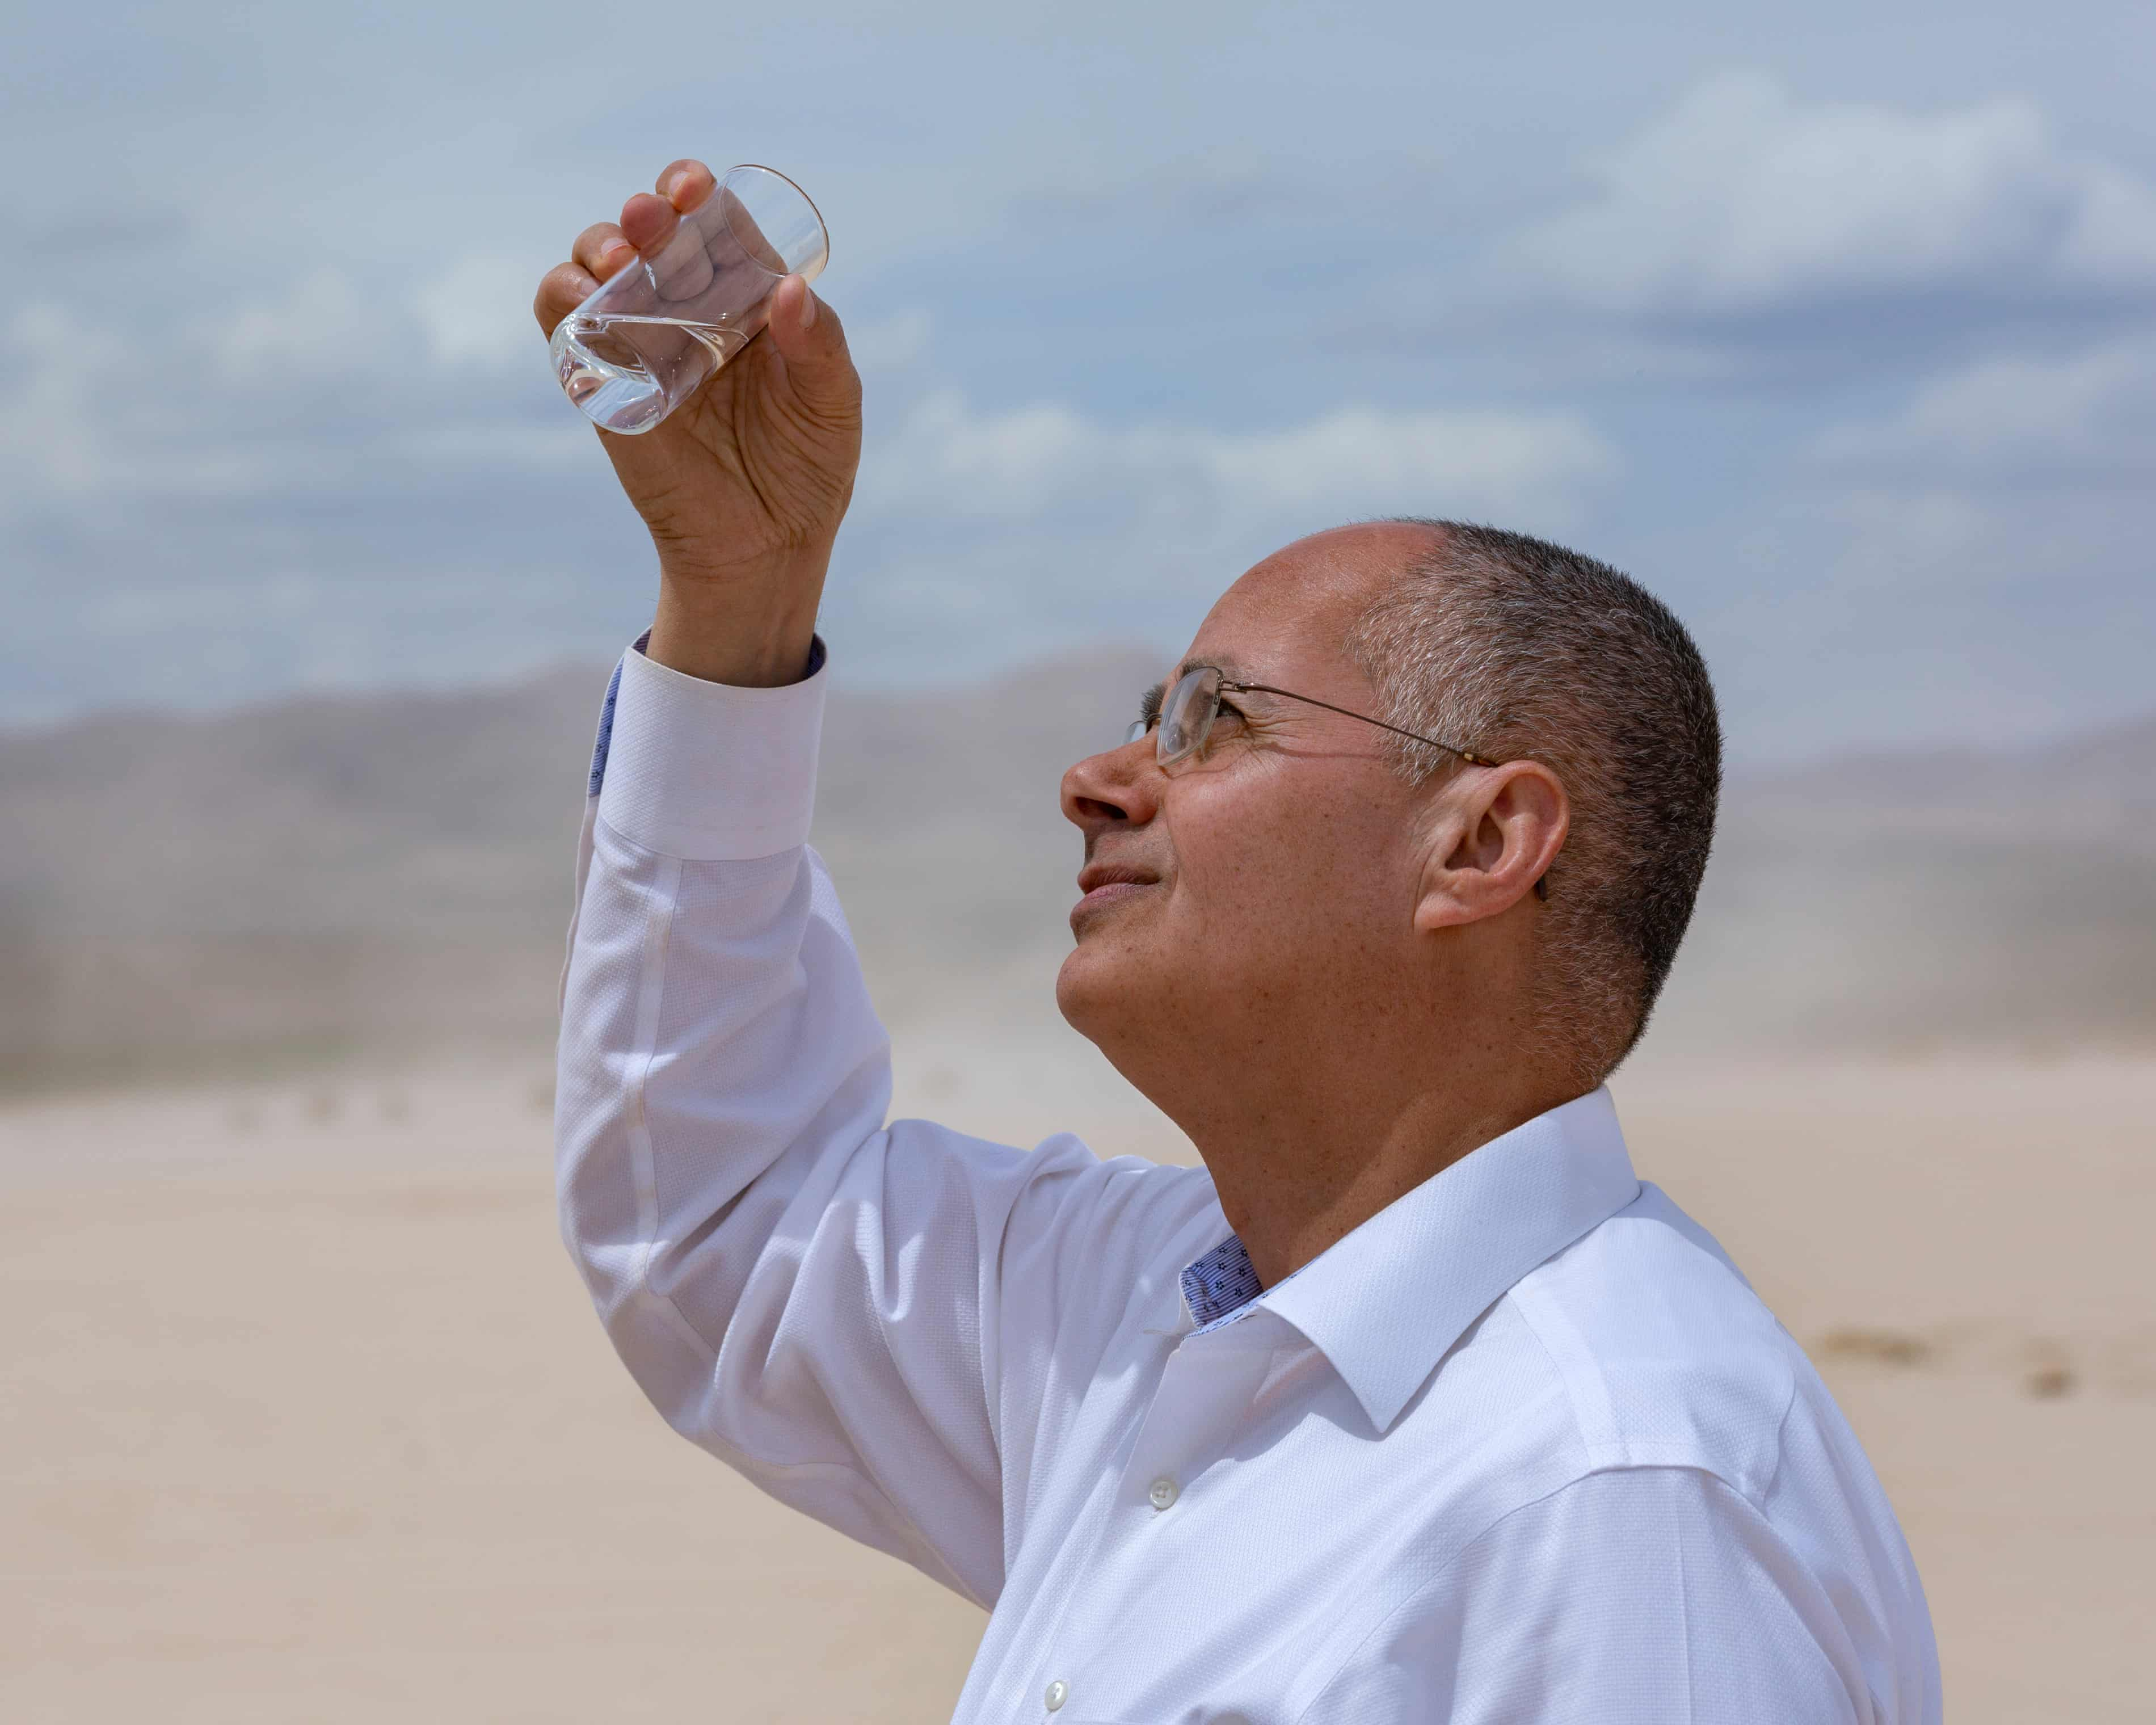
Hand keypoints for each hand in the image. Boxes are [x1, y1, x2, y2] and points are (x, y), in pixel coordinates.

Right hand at [534, 159, 861, 685]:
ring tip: (621, 262)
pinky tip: (583, 298)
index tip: (695, 188)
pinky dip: (562, 302)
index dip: (698, 196)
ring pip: (598, 270)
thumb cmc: (807, 468)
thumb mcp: (832, 405)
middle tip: (654, 218)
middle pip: (651, 237)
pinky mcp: (603, 387)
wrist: (766, 545)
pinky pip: (566, 330)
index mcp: (745, 298)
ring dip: (598, 249)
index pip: (715, 227)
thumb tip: (792, 292)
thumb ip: (820, 347)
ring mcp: (641, 344)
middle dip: (647, 216)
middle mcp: (688, 309)